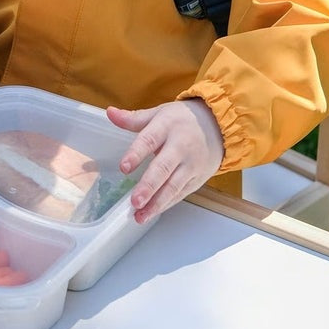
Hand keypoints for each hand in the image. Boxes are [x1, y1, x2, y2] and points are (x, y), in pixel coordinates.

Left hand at [106, 98, 223, 224]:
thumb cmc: (182, 120)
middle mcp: (180, 147)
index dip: (136, 154)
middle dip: (149, 186)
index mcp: (167, 127)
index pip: (149, 141)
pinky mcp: (197, 178)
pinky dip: (166, 204)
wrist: (219, 126)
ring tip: (140, 215)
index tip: (124, 168)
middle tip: (135, 201)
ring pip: (173, 186)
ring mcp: (191, 165)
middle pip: (163, 168)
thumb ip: (133, 118)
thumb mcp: (159, 113)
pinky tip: (151, 213)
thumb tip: (110, 113)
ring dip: (156, 202)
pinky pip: (180, 193)